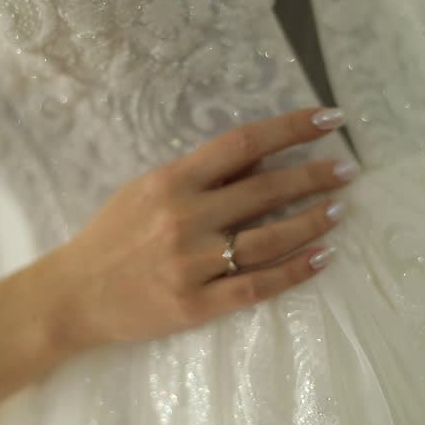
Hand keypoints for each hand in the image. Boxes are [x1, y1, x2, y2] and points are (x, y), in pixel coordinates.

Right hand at [43, 108, 357, 351]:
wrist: (75, 295)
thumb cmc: (112, 235)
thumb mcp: (148, 190)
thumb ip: (202, 175)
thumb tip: (262, 155)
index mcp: (173, 181)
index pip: (244, 144)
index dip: (291, 127)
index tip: (329, 119)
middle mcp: (185, 218)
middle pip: (265, 190)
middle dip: (314, 176)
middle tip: (349, 170)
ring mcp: (192, 264)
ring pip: (268, 240)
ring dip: (312, 222)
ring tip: (340, 211)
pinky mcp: (196, 304)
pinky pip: (257, 286)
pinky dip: (295, 271)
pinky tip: (322, 257)